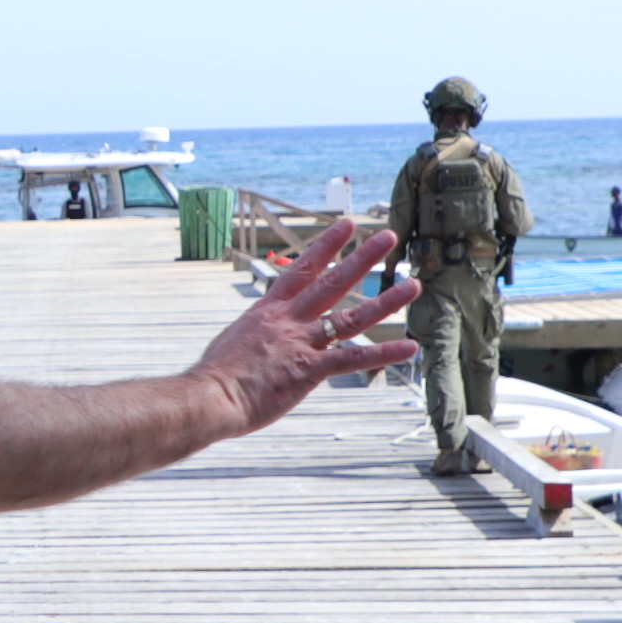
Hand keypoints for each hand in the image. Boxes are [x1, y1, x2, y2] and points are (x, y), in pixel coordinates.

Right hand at [192, 220, 417, 433]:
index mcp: (268, 311)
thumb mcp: (234, 342)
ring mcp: (301, 344)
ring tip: (412, 285)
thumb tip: (259, 338)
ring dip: (385, 301)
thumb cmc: (215, 377)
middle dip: (363, 258)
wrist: (209, 397)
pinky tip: (409, 348)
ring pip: (351, 318)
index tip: (346, 225)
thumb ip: (256, 336)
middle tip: (388, 238)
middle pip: (332, 283)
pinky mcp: (309, 371)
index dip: (326, 246)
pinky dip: (383, 354)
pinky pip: (353, 359)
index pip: (301, 270)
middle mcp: (288, 321)